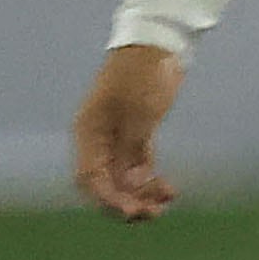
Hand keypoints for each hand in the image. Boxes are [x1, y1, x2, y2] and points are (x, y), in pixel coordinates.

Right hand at [72, 43, 185, 221]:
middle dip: (124, 202)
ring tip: (165, 205)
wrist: (159, 44)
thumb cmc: (143, 73)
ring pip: (123, 179)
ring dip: (140, 195)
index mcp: (88, 132)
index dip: (107, 199)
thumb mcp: (139, 110)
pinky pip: (139, 168)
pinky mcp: (137, 136)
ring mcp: (117, 139)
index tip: (130, 211)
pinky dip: (151, 181)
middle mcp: (98, 140)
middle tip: (149, 215)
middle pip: (104, 184)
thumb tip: (131, 182)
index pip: (89, 177)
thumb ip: (133, 146)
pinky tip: (169, 191)